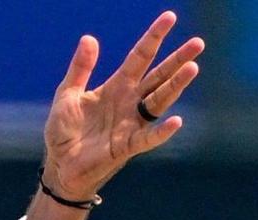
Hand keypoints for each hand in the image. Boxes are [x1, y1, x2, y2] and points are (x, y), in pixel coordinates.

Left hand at [41, 11, 202, 201]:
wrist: (59, 164)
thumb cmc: (64, 130)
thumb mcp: (67, 94)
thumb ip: (81, 68)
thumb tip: (89, 38)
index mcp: (117, 86)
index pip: (140, 56)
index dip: (154, 37)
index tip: (170, 17)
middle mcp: (130, 102)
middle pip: (159, 76)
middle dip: (177, 60)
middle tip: (198, 43)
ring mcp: (131, 123)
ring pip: (159, 101)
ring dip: (176, 86)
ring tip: (192, 69)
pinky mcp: (127, 146)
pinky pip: (148, 138)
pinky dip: (162, 131)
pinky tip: (176, 121)